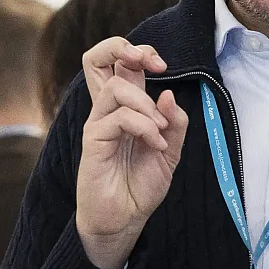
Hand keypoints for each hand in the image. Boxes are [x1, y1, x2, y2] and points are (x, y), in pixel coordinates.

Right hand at [75, 37, 189, 268]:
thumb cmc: (140, 185)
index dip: (138, 51)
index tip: (162, 66)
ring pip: (114, 87)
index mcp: (125, 107)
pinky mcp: (93, 141)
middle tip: (155, 66)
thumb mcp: (170, 151)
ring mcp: (97, 124)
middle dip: (124, 48)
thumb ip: (174, 123)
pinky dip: (144, 127)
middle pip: (95, 58)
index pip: (119, 62)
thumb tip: (167, 94)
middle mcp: (107, 110)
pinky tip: (156, 145)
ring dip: (146, 104)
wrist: (124, 220)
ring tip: (160, 130)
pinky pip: (119, 118)